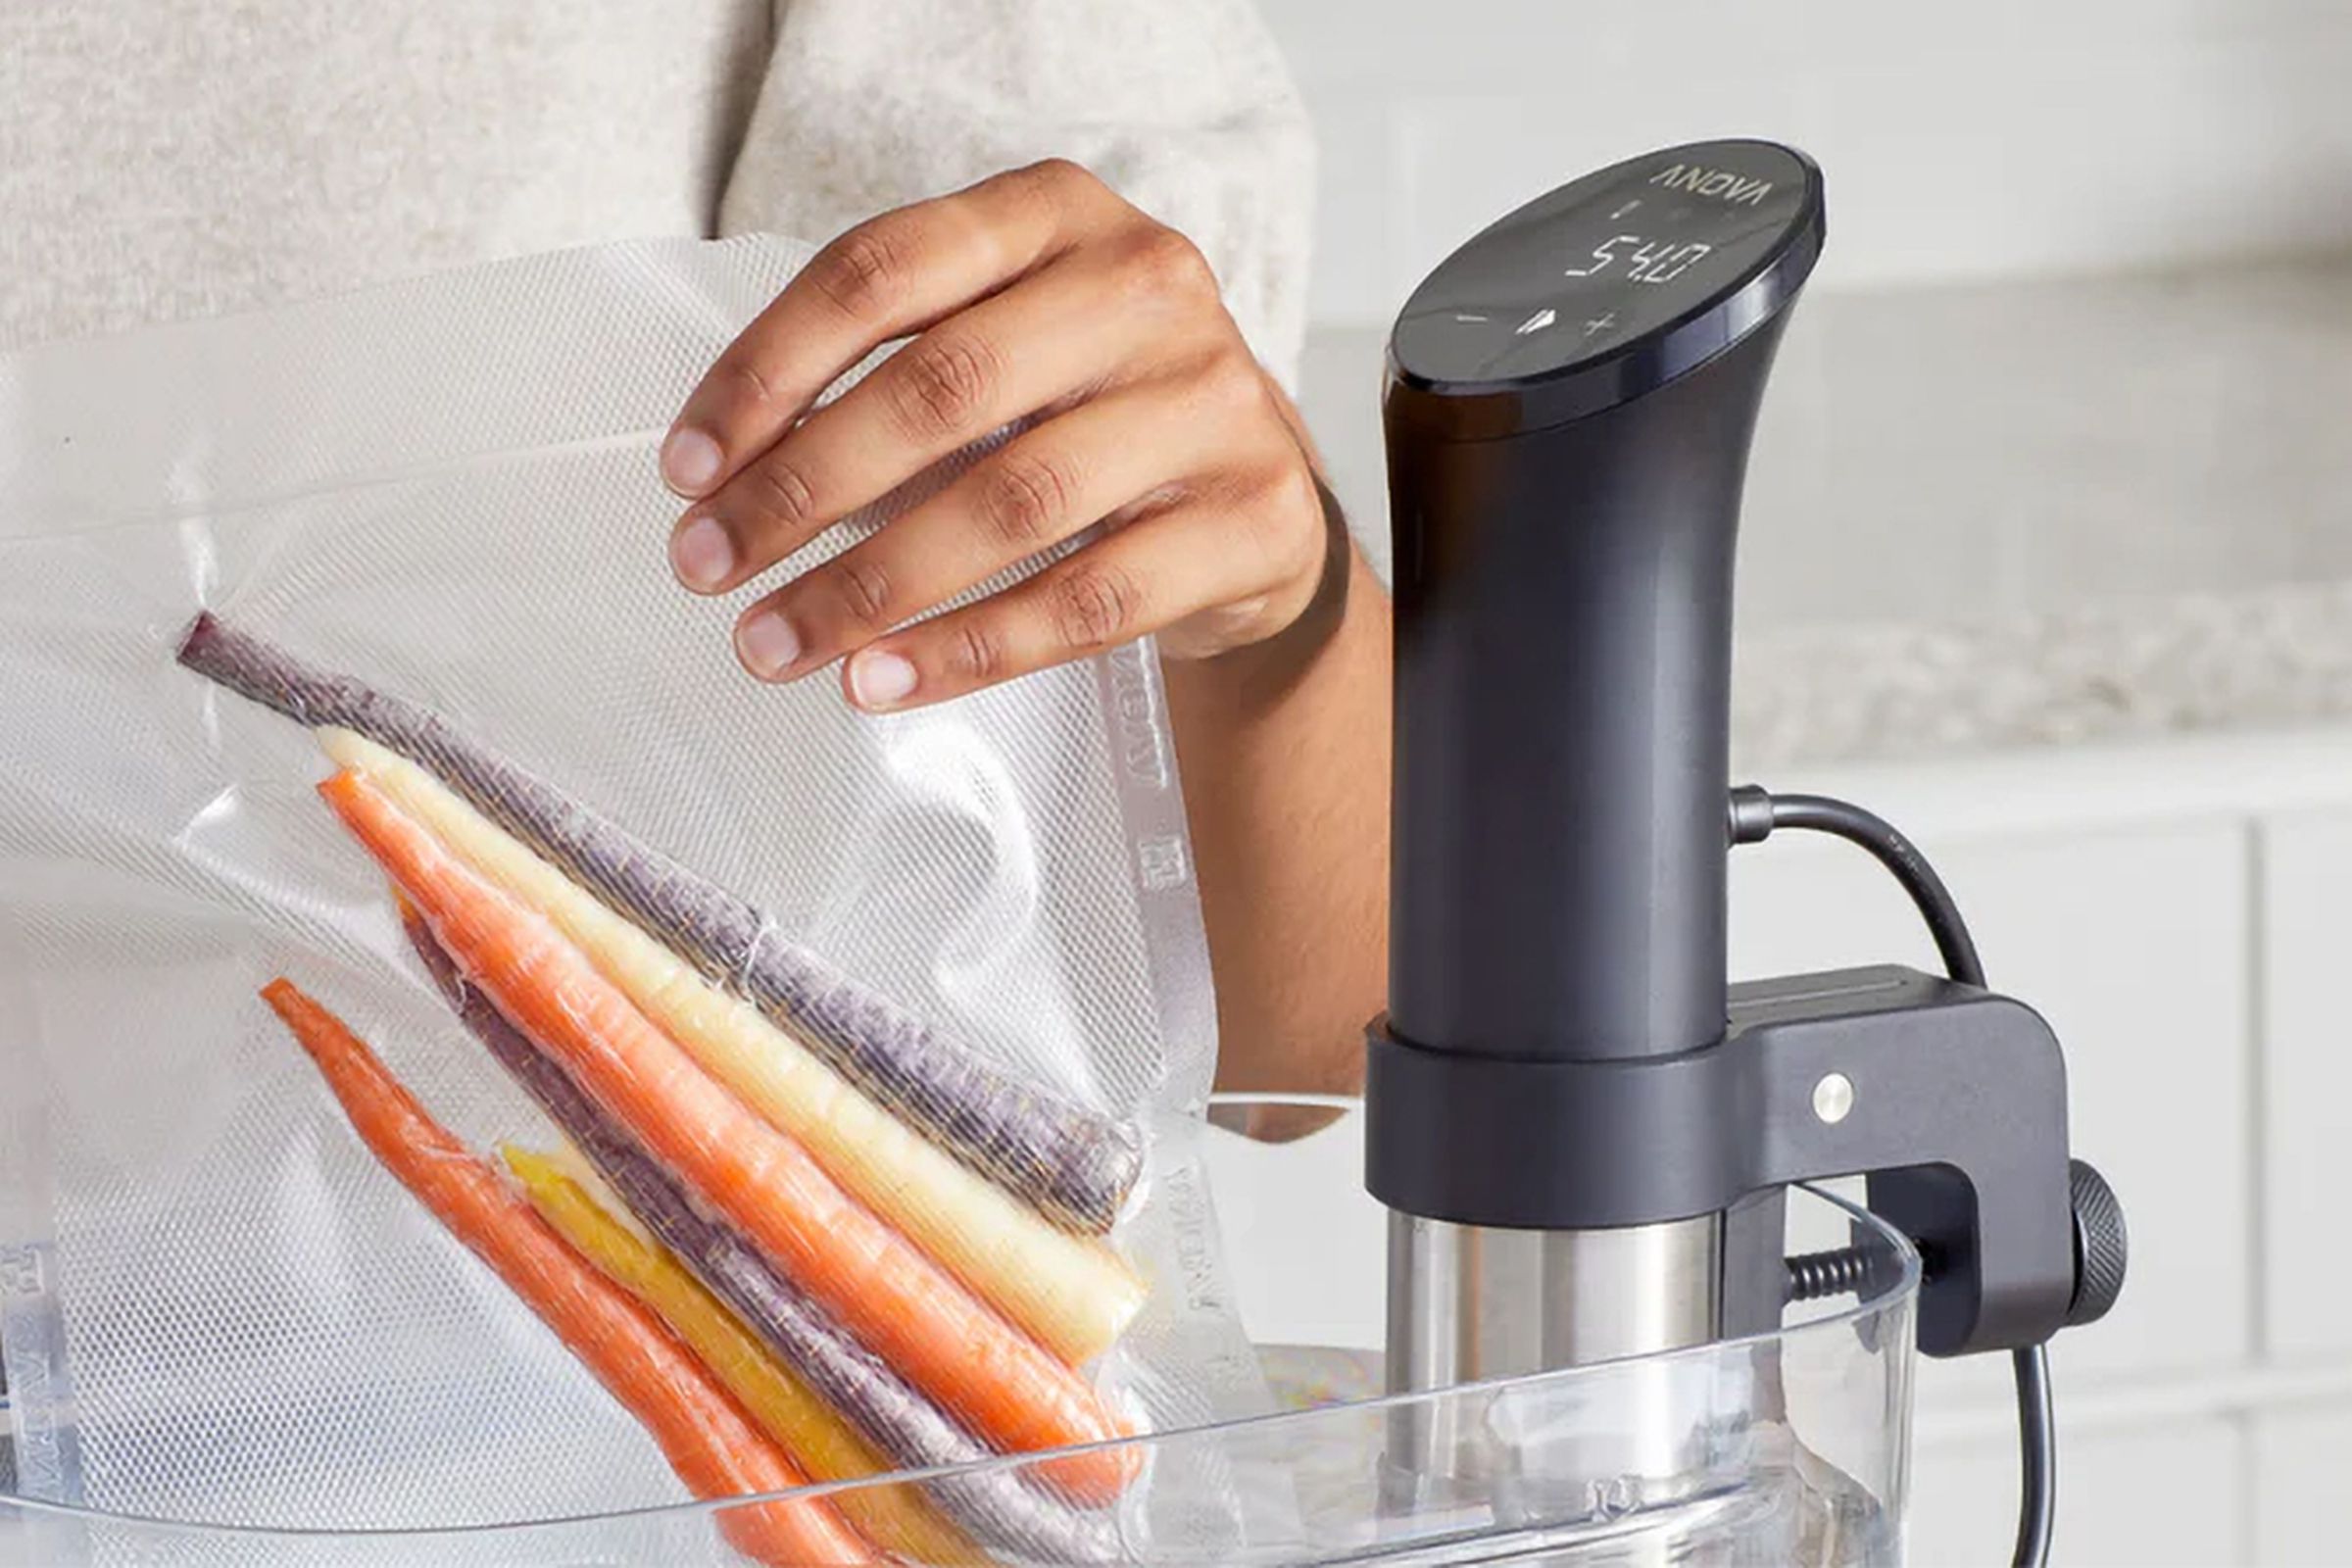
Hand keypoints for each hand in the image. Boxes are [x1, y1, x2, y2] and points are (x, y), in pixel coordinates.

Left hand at [659, 159, 1338, 711]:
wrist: (1259, 490)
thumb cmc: (1092, 408)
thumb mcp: (1006, 338)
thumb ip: (890, 367)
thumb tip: (728, 480)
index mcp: (1056, 213)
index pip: (881, 273)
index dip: (765, 373)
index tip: (686, 469)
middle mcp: (1143, 287)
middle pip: (941, 389)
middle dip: (800, 489)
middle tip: (709, 566)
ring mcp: (1210, 401)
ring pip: (1011, 503)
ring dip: (869, 586)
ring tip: (777, 641)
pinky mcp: (1252, 517)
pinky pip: (1086, 601)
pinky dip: (966, 650)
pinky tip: (881, 679)